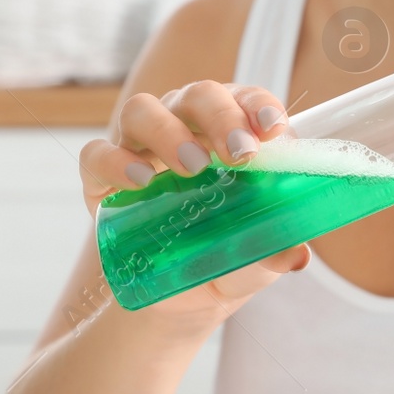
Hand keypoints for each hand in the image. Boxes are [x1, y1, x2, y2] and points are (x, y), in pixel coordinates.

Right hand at [78, 80, 309, 316]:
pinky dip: (116, 162)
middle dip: (221, 117)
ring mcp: (138, 147)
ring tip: (191, 167)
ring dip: (169, 132)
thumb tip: (296, 256)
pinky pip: (97, 154)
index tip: (273, 129)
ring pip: (143, 110)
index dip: (259, 105)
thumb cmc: (223, 258)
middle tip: (240, 154)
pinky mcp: (101, 176)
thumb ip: (273, 251)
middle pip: (197, 95)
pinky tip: (138, 182)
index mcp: (229, 131)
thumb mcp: (254, 260)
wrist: (178, 298)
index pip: (245, 98)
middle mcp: (183, 126)